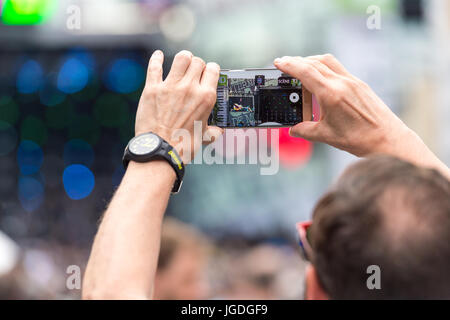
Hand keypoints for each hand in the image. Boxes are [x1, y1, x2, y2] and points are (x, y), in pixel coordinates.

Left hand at [135, 50, 222, 162]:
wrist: (159, 150)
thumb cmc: (183, 146)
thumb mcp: (204, 138)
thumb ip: (213, 132)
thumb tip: (219, 132)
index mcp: (205, 98)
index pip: (213, 70)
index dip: (211, 69)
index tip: (208, 73)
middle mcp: (190, 88)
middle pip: (197, 62)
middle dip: (197, 64)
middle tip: (194, 71)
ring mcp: (170, 86)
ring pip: (181, 58)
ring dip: (183, 58)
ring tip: (182, 62)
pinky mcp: (152, 89)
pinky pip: (155, 67)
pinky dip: (157, 59)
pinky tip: (158, 56)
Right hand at [274, 54, 409, 156]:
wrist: (388, 140)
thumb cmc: (360, 139)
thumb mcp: (326, 136)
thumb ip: (305, 131)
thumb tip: (294, 129)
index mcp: (332, 94)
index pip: (306, 72)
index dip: (289, 65)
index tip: (278, 62)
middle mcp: (343, 83)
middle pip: (315, 62)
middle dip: (297, 61)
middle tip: (284, 65)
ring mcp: (353, 81)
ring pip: (328, 61)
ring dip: (311, 61)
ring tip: (300, 70)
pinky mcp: (360, 84)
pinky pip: (338, 69)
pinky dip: (324, 68)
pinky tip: (320, 80)